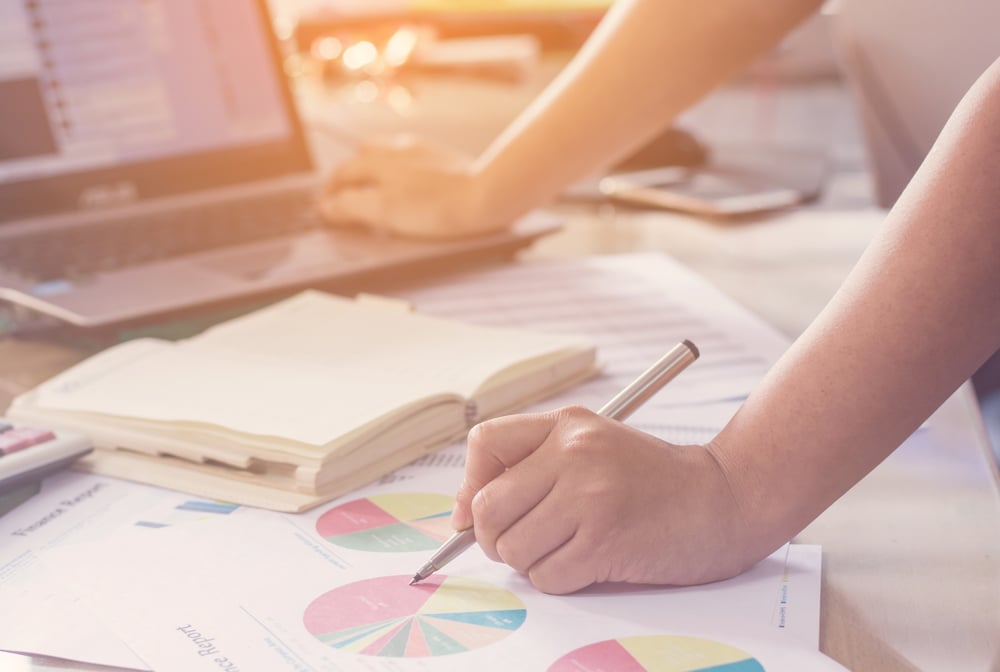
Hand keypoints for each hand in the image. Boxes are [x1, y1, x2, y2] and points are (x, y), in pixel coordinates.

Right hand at [317, 135, 507, 239]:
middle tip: (346, 197)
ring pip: (388, 154)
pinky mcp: (444, 159)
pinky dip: (400, 171)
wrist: (484, 196)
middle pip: (362, 156)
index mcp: (377, 160)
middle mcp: (396, 148)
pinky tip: (410, 186)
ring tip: (376, 190)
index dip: (331, 193)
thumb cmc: (433, 207)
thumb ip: (350, 206)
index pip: (342, 173)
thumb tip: (326, 206)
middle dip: (350, 175)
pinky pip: (412, 160)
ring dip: (375, 169)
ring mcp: (422, 151)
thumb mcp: (383, 211)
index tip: (326, 210)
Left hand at [451, 406, 759, 593]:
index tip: (475, 513)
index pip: (484, 444)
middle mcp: (573, 454)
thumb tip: (462, 513)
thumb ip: (533, 466)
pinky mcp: (605, 541)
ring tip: (568, 548)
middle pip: (487, 508)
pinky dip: (560, 579)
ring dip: (531, 561)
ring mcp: (589, 497)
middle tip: (525, 541)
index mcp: (566, 426)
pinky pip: (546, 576)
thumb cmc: (653, 480)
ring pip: (513, 548)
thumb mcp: (594, 446)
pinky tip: (590, 562)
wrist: (724, 499)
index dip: (470, 486)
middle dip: (495, 537)